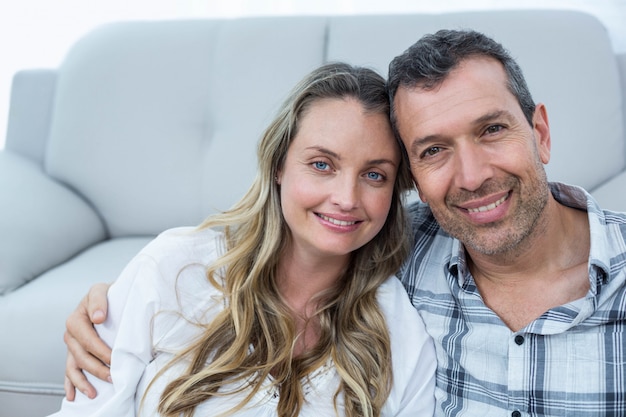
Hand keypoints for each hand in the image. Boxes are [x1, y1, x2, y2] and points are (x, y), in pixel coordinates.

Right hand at [63, 282, 111, 399]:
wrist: (108, 296)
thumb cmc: (107, 294)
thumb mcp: (101, 290)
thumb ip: (98, 301)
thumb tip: (98, 317)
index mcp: (75, 319)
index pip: (87, 340)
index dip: (100, 351)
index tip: (114, 359)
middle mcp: (70, 334)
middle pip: (81, 356)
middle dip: (96, 369)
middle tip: (113, 377)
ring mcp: (71, 346)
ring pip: (73, 367)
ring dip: (82, 382)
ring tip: (94, 394)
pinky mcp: (74, 353)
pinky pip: (69, 371)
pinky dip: (70, 384)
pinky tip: (72, 397)